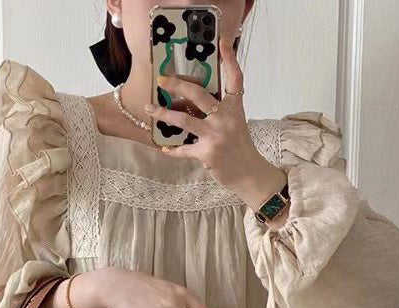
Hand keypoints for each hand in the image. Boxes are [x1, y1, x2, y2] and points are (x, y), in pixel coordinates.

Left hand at [145, 35, 287, 212]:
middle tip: (162, 80)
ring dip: (163, 114)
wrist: (248, 174)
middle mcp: (226, 118)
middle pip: (199, 95)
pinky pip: (184, 149)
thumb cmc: (239, 147)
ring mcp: (216, 136)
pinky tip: (164, 147)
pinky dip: (173, 149)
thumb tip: (195, 100)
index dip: (230, 59)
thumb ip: (220, 110)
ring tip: (150, 109)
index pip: (235, 79)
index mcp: (235, 108)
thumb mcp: (235, 123)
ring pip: (184, 120)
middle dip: (177, 85)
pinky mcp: (207, 153)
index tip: (222, 42)